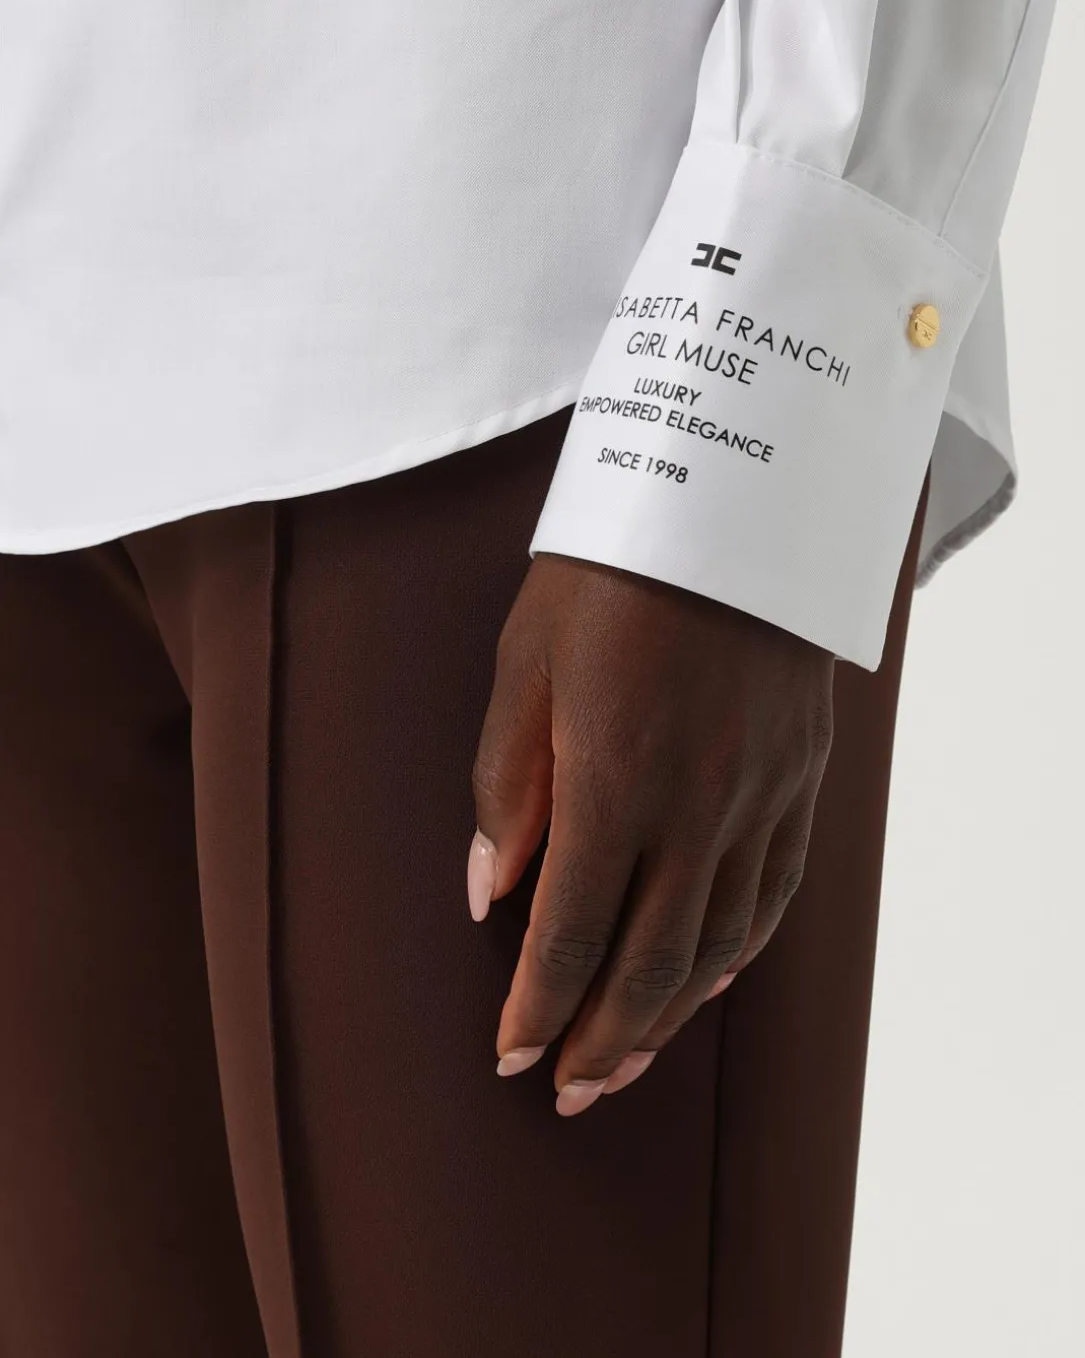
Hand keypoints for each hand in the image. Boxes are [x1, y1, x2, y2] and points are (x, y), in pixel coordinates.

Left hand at [467, 551, 834, 1116]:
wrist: (734, 502)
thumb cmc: (609, 571)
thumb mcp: (525, 660)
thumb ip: (505, 783)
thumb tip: (487, 889)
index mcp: (615, 777)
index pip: (569, 929)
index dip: (538, 1004)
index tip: (511, 1055)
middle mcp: (698, 805)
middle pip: (650, 960)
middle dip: (603, 1038)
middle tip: (567, 1091)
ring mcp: (762, 796)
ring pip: (720, 943)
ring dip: (671, 1015)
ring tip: (627, 1061)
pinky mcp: (800, 778)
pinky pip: (774, 892)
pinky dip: (738, 953)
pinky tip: (707, 982)